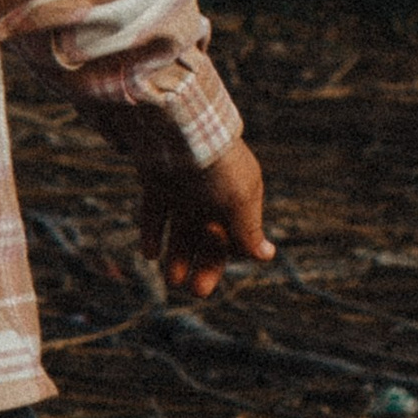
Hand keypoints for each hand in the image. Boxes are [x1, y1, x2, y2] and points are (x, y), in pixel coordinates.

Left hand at [138, 137, 274, 300]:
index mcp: (239, 196)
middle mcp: (213, 193)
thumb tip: (267, 256)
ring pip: (181, 229)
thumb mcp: (238, 201)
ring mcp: (184, 187)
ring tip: (171, 279)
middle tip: (194, 290)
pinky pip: (156, 212)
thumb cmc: (216, 165)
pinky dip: (153, 233)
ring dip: (178, 255)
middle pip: (209, 237)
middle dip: (203, 265)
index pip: (234, 236)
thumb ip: (249, 231)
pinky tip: (150, 253)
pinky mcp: (158, 180)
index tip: (209, 274)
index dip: (223, 256)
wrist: (177, 127)